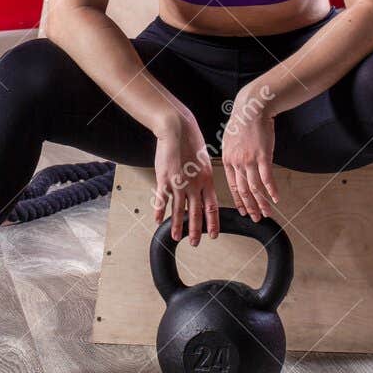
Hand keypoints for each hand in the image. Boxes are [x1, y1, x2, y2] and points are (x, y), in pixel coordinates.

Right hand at [152, 113, 220, 245]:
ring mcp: (179, 183)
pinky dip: (159, 211)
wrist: (177, 130)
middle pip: (196, 213)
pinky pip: (162, 199)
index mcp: (206, 180)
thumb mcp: (204, 161)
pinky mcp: (165, 179)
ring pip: (179, 210)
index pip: (212, 207)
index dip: (213, 223)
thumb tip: (203, 186)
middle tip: (195, 243)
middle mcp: (194, 185)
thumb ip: (203, 176)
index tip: (214, 234)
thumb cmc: (191, 141)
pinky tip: (158, 220)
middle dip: (196, 230)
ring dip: (178, 226)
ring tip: (177, 237)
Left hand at [221, 85, 278, 221]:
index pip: (233, 186)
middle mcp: (237, 163)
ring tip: (268, 213)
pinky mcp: (262, 156)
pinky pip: (267, 178)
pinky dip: (272, 190)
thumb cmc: (242, 121)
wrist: (252, 108)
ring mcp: (249, 160)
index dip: (239, 200)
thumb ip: (233, 155)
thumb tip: (237, 164)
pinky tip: (276, 198)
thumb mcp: (230, 140)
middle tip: (256, 218)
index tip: (244, 210)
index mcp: (228, 160)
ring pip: (255, 188)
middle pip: (244, 191)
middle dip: (251, 207)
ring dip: (262, 203)